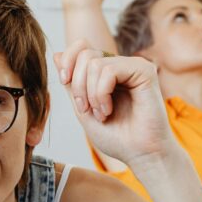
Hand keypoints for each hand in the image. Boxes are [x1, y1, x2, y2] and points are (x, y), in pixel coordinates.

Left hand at [54, 40, 176, 167]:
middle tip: (86, 109)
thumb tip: (57, 54)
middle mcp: (121, 65)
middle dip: (77, 84)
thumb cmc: (116, 138)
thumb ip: (71, 83)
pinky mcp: (144, 70)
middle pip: (85, 53)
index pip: (81, 47)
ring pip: (94, 62)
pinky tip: (108, 110)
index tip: (63, 81)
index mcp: (107, 72)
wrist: (141, 155)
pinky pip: (109, 70)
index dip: (68, 61)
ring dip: (90, 93)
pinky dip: (102, 92)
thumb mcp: (82, 109)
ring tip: (102, 114)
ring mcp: (133, 66)